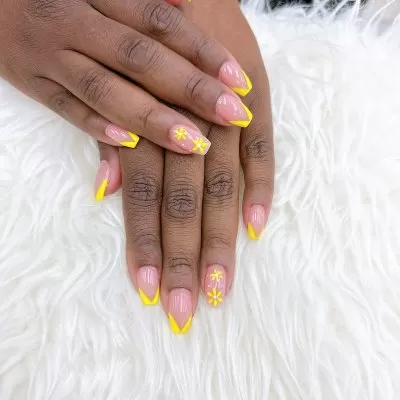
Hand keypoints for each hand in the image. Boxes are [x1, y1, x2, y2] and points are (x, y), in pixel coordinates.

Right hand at [0, 0, 253, 153]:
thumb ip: (140, 5)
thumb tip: (185, 4)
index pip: (160, 22)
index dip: (203, 50)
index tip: (239, 80)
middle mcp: (74, 23)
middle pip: (140, 58)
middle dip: (190, 88)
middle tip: (233, 114)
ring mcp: (50, 57)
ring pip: (106, 89)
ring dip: (152, 117)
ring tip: (195, 142)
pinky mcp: (33, 84)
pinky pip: (66, 110)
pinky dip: (97, 127)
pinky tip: (130, 145)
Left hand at [97, 0, 273, 332]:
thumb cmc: (146, 50)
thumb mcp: (117, 89)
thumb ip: (112, 140)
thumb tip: (103, 193)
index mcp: (148, 123)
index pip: (146, 197)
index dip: (146, 245)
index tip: (149, 292)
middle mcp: (186, 122)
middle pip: (184, 200)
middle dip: (183, 258)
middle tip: (187, 309)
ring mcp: (226, 112)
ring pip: (221, 184)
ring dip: (221, 239)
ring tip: (221, 285)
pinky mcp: (258, 97)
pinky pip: (263, 148)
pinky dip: (261, 186)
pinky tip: (257, 226)